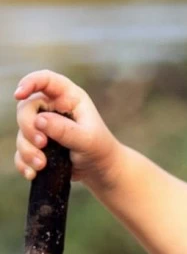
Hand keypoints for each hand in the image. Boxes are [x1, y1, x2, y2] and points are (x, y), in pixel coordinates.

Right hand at [14, 69, 120, 187]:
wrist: (100, 169)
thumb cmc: (99, 148)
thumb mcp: (87, 139)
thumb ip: (65, 129)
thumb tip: (39, 120)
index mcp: (69, 98)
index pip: (46, 80)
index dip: (30, 82)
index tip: (19, 94)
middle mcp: (52, 108)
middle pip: (26, 108)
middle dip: (29, 127)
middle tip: (42, 144)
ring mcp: (43, 126)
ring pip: (22, 132)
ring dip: (28, 150)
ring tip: (42, 165)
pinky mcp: (37, 145)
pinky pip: (20, 151)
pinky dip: (24, 162)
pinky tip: (33, 173)